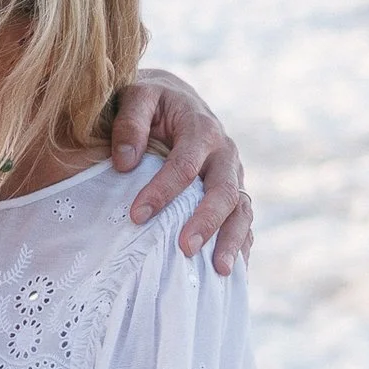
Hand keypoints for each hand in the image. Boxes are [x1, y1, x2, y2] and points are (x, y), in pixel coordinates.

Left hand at [107, 69, 253, 273]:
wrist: (174, 100)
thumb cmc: (149, 102)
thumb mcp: (136, 96)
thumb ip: (129, 123)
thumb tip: (124, 162)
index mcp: (201, 128)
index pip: (186, 164)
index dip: (163, 190)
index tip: (136, 215)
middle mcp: (224, 154)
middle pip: (223, 191)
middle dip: (206, 222)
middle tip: (184, 249)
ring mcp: (233, 175)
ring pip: (241, 210)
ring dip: (232, 240)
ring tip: (220, 271)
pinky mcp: (234, 193)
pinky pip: (244, 221)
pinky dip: (241, 245)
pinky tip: (230, 272)